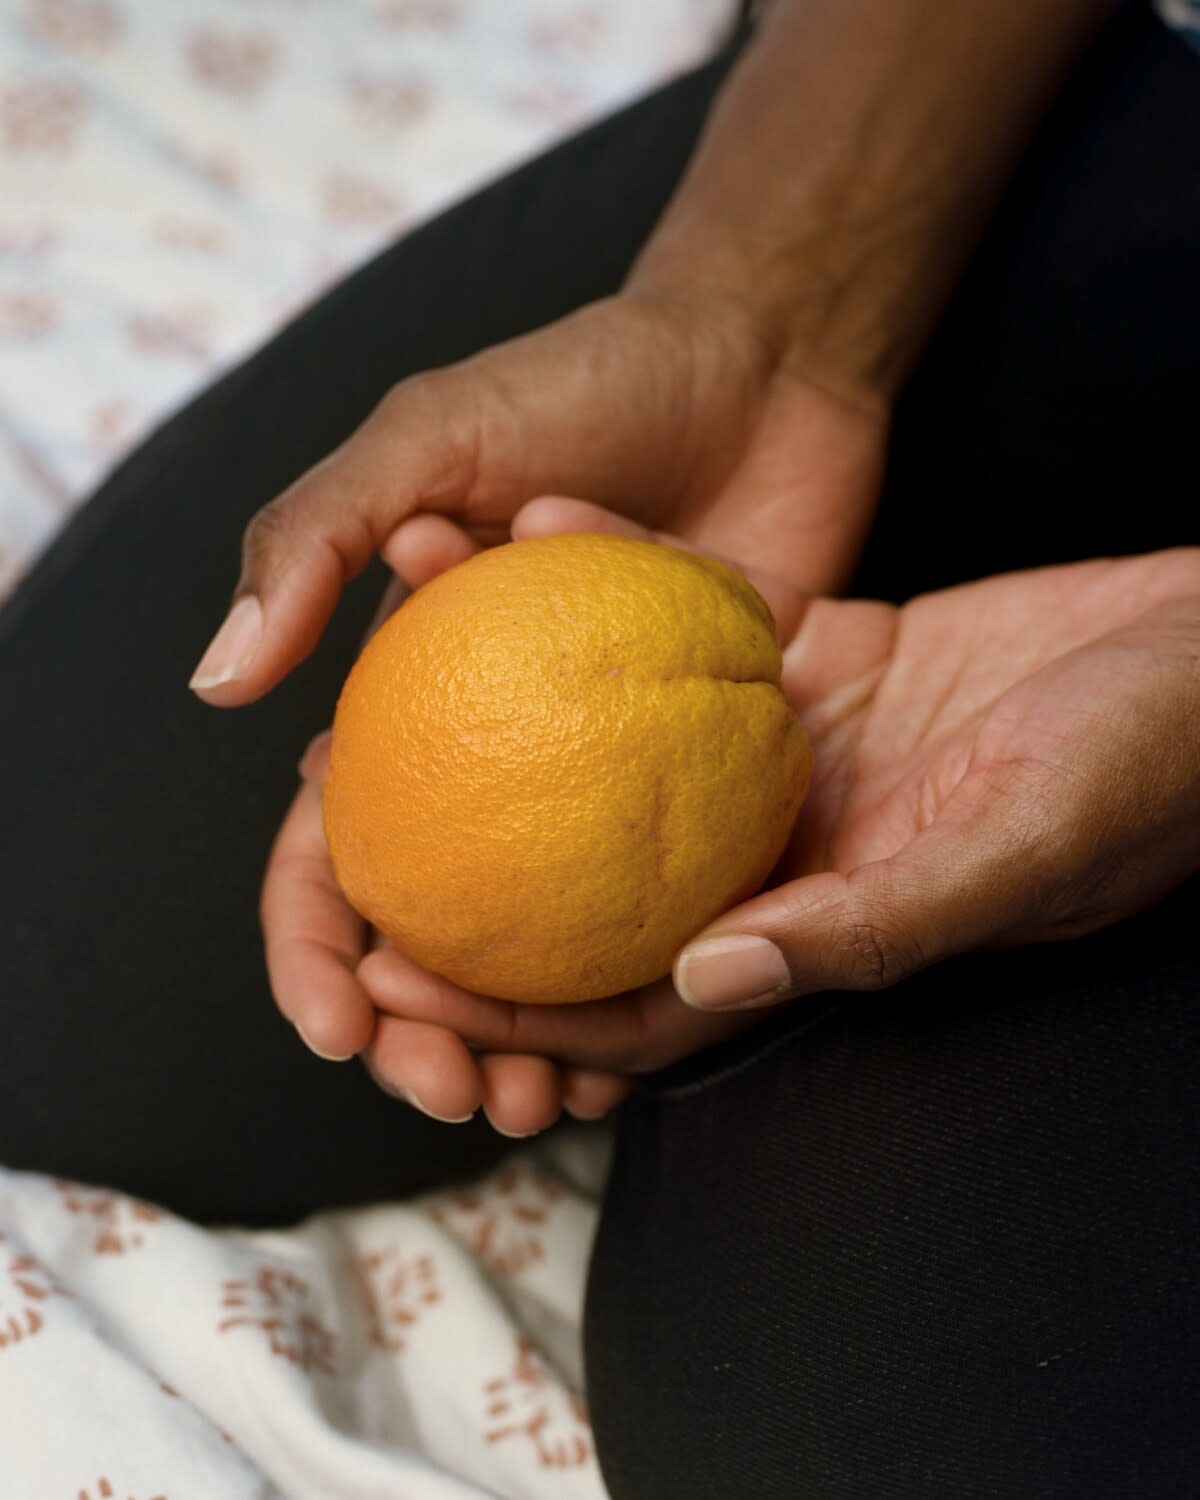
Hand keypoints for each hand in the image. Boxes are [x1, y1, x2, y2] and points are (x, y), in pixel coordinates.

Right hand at [199, 287, 885, 1135]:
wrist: (763, 364)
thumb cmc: (589, 385)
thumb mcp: (429, 438)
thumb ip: (312, 542)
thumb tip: (214, 687)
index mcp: (412, 699)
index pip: (332, 849)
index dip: (311, 949)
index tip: (338, 1024)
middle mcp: (499, 753)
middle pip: (434, 929)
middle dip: (419, 1031)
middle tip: (454, 1091)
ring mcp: (601, 775)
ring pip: (545, 946)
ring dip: (525, 1041)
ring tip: (541, 1107)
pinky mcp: (705, 776)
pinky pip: (665, 903)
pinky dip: (644, 986)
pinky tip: (644, 1051)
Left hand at [354, 508, 1199, 1128]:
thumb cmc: (1148, 762)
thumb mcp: (1015, 844)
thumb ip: (866, 926)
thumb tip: (702, 981)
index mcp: (821, 928)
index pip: (637, 997)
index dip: (513, 1006)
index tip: (389, 977)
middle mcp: (784, 853)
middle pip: (595, 888)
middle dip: (472, 886)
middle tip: (334, 841)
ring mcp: (788, 758)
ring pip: (621, 753)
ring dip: (511, 717)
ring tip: (384, 672)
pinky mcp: (809, 662)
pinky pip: (683, 631)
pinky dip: (612, 588)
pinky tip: (524, 533)